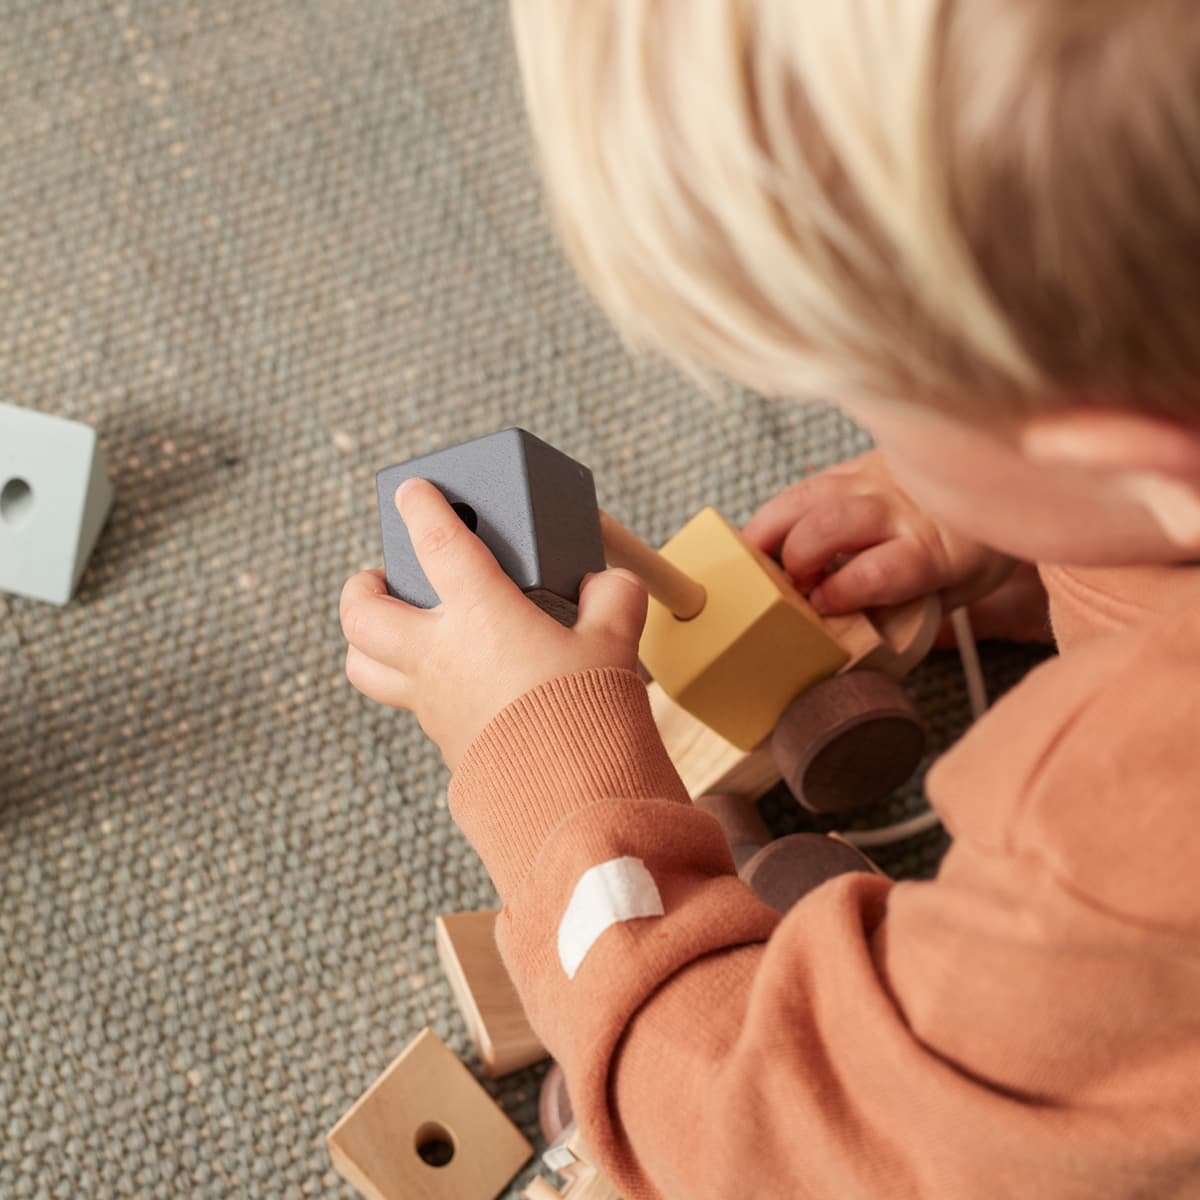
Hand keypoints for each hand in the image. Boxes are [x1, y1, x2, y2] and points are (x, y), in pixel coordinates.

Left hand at [340, 478, 647, 771]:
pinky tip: (448, 675)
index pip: (438, 544)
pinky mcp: (440, 735)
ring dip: (366, 638)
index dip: (421, 508)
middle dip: (361, 584)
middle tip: (382, 573)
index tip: (410, 490)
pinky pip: (405, 699)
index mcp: (480, 615)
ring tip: (392, 624)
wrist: (569, 795)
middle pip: (363, 612)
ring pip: (363, 664)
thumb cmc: (588, 710)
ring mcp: (431, 699)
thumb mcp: (613, 643)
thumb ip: (613, 600)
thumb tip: (609, 583)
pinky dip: (408, 679)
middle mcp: (439, 654)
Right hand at [741, 450, 1016, 614]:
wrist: (1002, 479)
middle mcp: (900, 508)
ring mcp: (874, 478)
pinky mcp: (856, 464)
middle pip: (834, 525)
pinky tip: (765, 537)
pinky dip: (780, 513)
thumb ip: (901, 610)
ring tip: (754, 560)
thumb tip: (843, 632)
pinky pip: (807, 485)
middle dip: (799, 559)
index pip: (878, 570)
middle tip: (788, 587)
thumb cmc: (974, 549)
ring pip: (809, 496)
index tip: (821, 607)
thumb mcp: (954, 591)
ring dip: (773, 530)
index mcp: (933, 549)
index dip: (842, 591)